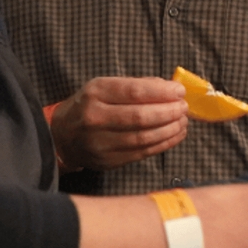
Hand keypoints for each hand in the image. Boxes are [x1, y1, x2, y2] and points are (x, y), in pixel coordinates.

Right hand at [49, 77, 187, 170]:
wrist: (63, 137)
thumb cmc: (91, 106)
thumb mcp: (105, 86)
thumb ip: (137, 85)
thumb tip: (170, 88)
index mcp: (95, 93)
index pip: (134, 92)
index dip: (162, 92)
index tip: (180, 91)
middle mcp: (95, 118)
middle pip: (140, 117)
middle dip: (169, 112)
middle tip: (184, 108)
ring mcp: (100, 143)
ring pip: (143, 138)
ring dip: (170, 129)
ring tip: (183, 121)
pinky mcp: (108, 161)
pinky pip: (142, 153)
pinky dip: (164, 144)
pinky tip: (176, 135)